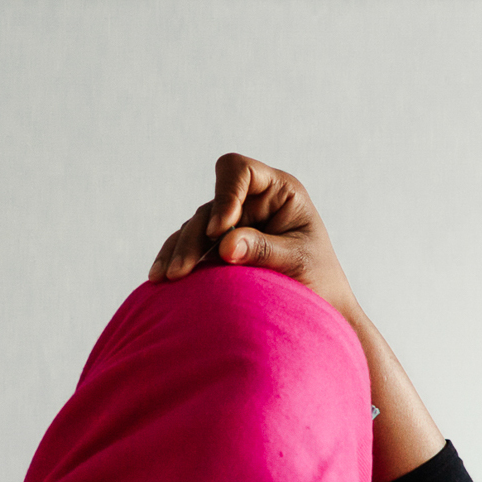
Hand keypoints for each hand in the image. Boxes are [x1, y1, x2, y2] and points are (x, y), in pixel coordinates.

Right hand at [147, 153, 362, 328]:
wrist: (320, 309)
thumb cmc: (319, 279)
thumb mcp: (298, 262)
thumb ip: (263, 250)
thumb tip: (225, 245)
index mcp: (278, 192)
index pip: (240, 172)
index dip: (225, 194)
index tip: (219, 230)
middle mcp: (251, 202)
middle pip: (210, 206)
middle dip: (195, 237)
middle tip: (183, 270)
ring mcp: (232, 224)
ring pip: (194, 227)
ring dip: (179, 251)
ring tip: (167, 278)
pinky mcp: (218, 247)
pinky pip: (188, 246)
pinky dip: (174, 259)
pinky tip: (160, 278)